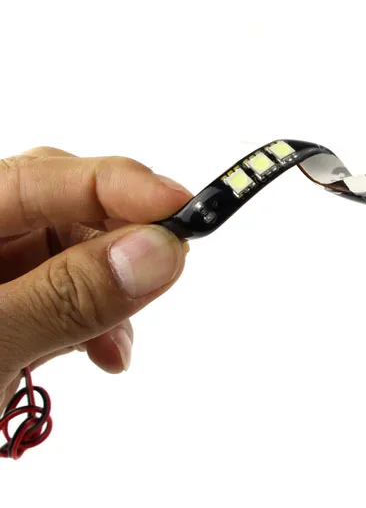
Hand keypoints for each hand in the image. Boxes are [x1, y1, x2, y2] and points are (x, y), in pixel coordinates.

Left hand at [0, 146, 190, 410]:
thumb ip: (69, 296)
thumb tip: (157, 251)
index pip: (42, 177)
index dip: (121, 185)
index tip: (184, 208)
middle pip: (63, 206)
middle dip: (119, 243)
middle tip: (164, 269)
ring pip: (76, 249)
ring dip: (114, 290)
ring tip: (116, 344)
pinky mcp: (12, 300)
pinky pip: (71, 288)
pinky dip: (100, 317)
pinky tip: (103, 352)